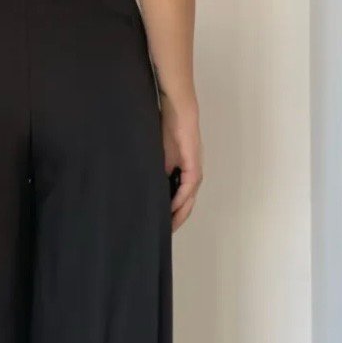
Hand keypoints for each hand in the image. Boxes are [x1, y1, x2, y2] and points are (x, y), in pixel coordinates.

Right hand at [162, 96, 201, 231]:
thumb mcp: (158, 155)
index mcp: (184, 171)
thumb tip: (147, 187)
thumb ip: (157, 170)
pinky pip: (189, 185)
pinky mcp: (193, 163)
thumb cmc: (167, 128)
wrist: (177, 110)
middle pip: (187, 203)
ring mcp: (194, 168)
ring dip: (180, 212)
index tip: (162, 224)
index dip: (172, 212)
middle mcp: (192, 173)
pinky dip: (182, 197)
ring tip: (170, 225)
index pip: (180, 198)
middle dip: (177, 218)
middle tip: (166, 232)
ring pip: (190, 198)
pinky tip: (173, 206)